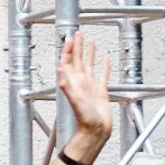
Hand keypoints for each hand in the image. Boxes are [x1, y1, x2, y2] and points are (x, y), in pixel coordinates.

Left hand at [52, 32, 117, 151]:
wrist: (95, 131)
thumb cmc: (84, 119)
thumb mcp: (74, 100)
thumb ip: (66, 85)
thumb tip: (59, 69)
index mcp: (73, 82)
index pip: (68, 61)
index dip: (68, 49)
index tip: (70, 37)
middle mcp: (80, 82)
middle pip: (77, 59)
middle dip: (77, 46)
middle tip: (78, 33)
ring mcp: (90, 86)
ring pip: (89, 65)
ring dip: (89, 53)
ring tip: (90, 41)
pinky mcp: (101, 91)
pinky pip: (103, 75)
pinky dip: (104, 66)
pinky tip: (105, 59)